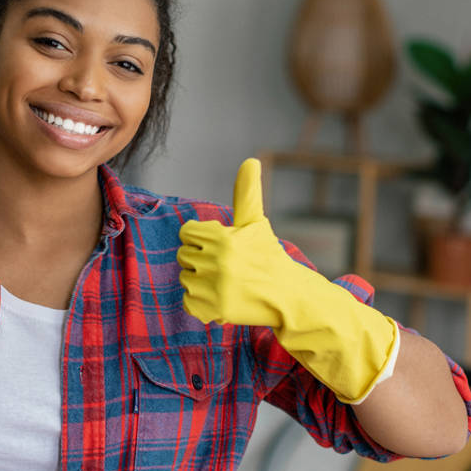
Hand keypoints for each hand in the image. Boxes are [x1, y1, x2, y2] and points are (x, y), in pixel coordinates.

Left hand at [178, 158, 288, 326]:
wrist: (287, 297)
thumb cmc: (268, 256)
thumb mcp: (256, 224)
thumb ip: (246, 193)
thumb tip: (250, 160)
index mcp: (223, 238)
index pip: (187, 232)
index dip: (201, 238)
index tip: (218, 246)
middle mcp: (216, 262)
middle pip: (183, 255)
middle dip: (201, 259)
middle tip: (226, 267)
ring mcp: (212, 288)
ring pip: (185, 278)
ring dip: (201, 281)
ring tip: (226, 283)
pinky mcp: (210, 310)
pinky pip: (188, 301)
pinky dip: (201, 302)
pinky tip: (222, 299)